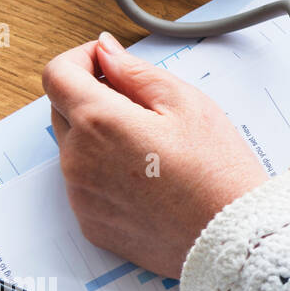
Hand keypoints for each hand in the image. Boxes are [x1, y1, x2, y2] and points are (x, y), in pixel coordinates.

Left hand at [43, 32, 268, 277]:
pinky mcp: (90, 222)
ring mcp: (80, 195)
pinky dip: (106, 173)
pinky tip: (149, 178)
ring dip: (100, 137)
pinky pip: (85, 185)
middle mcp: (78, 159)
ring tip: (153, 148)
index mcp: (100, 122)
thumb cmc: (218, 172)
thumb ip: (135, 71)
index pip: (58, 74)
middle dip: (93, 97)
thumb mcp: (186, 103)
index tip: (106, 63)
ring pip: (74, 148)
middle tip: (143, 106)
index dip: (82, 59)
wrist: (231, 237)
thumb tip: (106, 53)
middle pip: (63, 109)